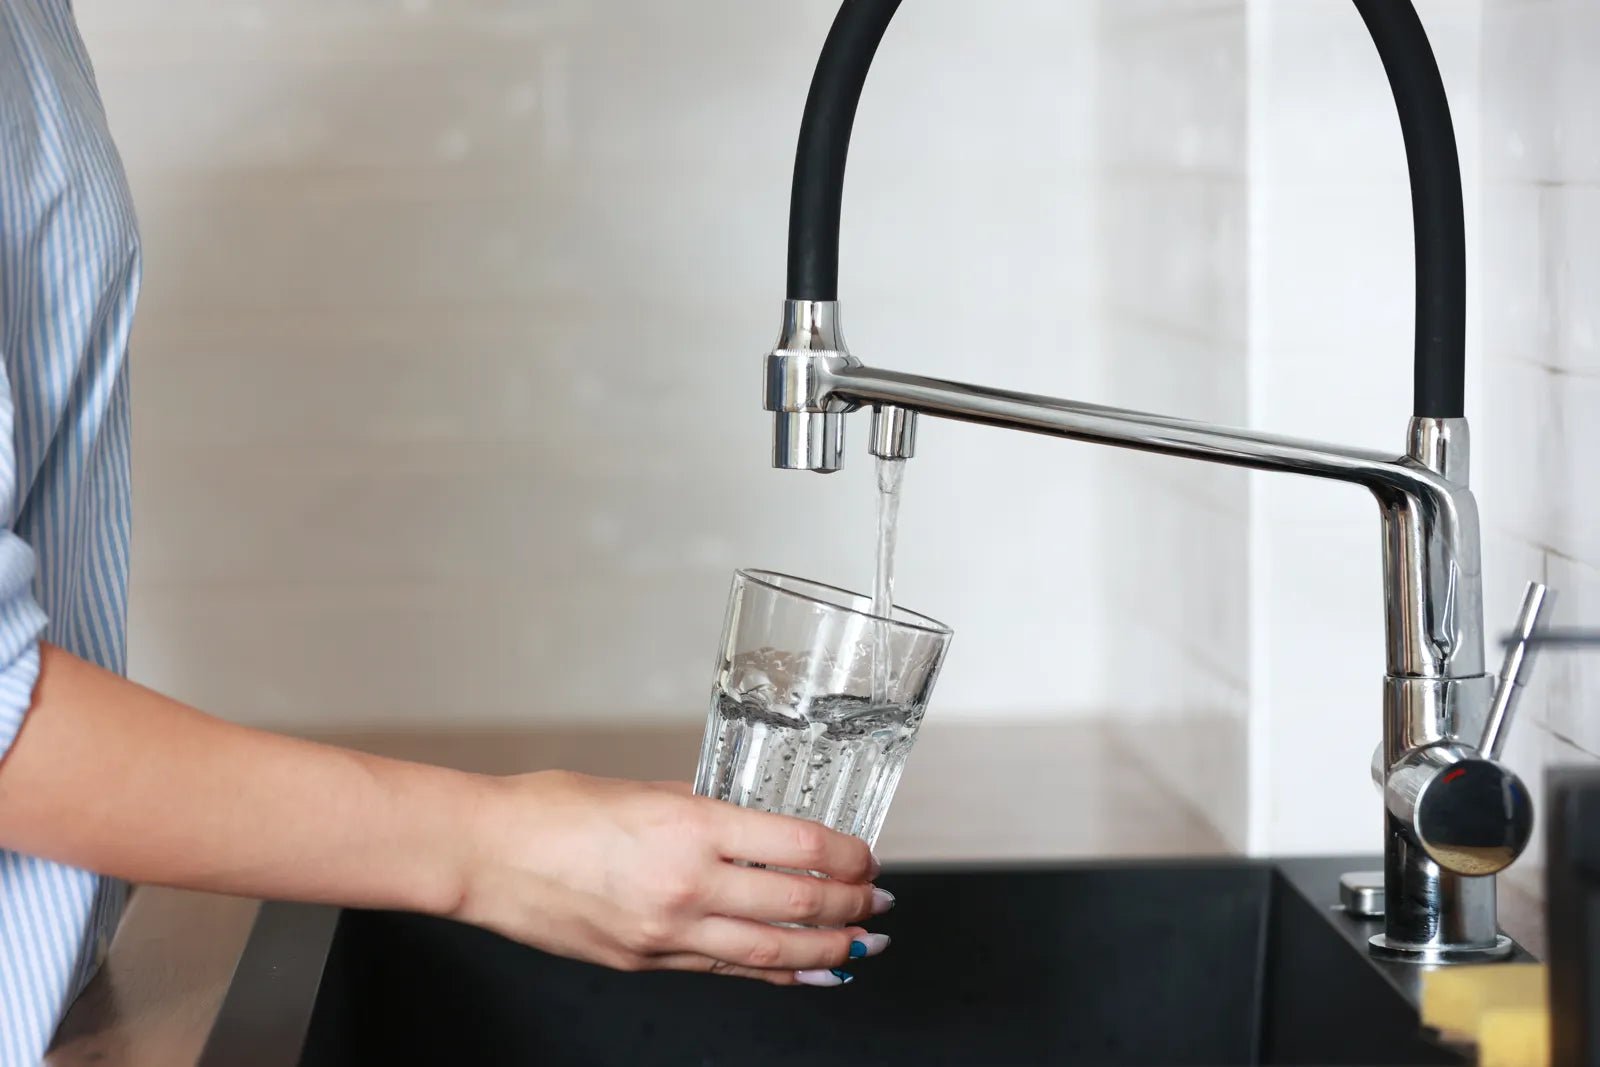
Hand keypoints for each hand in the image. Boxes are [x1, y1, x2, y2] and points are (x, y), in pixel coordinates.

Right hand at [452, 770, 892, 984]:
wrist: (485, 856)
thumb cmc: (551, 811)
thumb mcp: (643, 791)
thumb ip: (703, 811)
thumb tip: (751, 826)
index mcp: (691, 827)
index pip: (798, 845)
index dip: (846, 855)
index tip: (866, 857)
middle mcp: (688, 885)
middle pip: (797, 904)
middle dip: (851, 906)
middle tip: (879, 902)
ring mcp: (667, 934)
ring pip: (771, 952)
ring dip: (828, 950)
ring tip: (862, 945)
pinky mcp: (646, 963)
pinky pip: (727, 972)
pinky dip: (774, 973)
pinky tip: (804, 972)